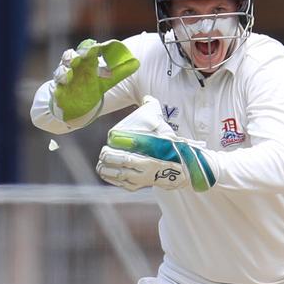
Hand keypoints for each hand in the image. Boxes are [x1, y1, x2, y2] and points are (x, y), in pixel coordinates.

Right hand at [52, 39, 138, 120]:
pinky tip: (65, 81)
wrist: (73, 103)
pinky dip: (61, 83)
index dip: (91, 47)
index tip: (98, 47)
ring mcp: (65, 77)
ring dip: (66, 68)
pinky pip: (57, 84)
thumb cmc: (89, 86)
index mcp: (86, 62)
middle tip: (86, 54)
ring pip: (62, 68)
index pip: (87, 50)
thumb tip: (137, 62)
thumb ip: (120, 72)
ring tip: (71, 69)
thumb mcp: (107, 81)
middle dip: (77, 54)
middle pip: (72, 56)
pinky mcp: (59, 88)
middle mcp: (74, 67)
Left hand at [96, 96, 216, 191]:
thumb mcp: (163, 126)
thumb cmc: (167, 144)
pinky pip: (122, 184)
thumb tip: (146, 97)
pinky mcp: (141, 185)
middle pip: (126, 160)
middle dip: (110, 156)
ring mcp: (146, 176)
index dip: (121, 142)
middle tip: (104, 151)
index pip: (137, 143)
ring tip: (101, 163)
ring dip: (108, 169)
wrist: (181, 167)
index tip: (111, 138)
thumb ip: (153, 109)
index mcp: (157, 147)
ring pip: (122, 174)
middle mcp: (151, 163)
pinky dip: (111, 179)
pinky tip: (105, 172)